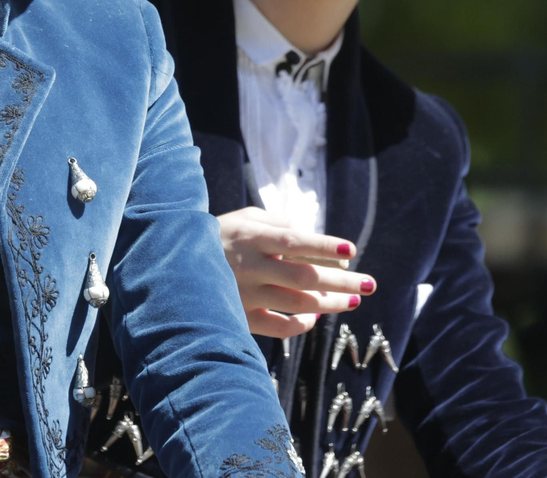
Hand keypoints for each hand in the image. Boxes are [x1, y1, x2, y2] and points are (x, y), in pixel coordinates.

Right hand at [216, 206, 375, 338]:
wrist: (176, 265)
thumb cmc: (220, 236)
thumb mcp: (245, 218)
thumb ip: (278, 222)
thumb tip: (311, 233)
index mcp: (252, 238)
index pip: (294, 241)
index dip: (324, 247)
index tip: (351, 251)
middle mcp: (251, 267)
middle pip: (305, 278)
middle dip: (342, 282)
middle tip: (370, 284)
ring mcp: (245, 295)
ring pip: (297, 305)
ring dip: (331, 304)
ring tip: (353, 299)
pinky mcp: (241, 317)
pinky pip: (279, 327)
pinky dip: (302, 324)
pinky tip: (316, 316)